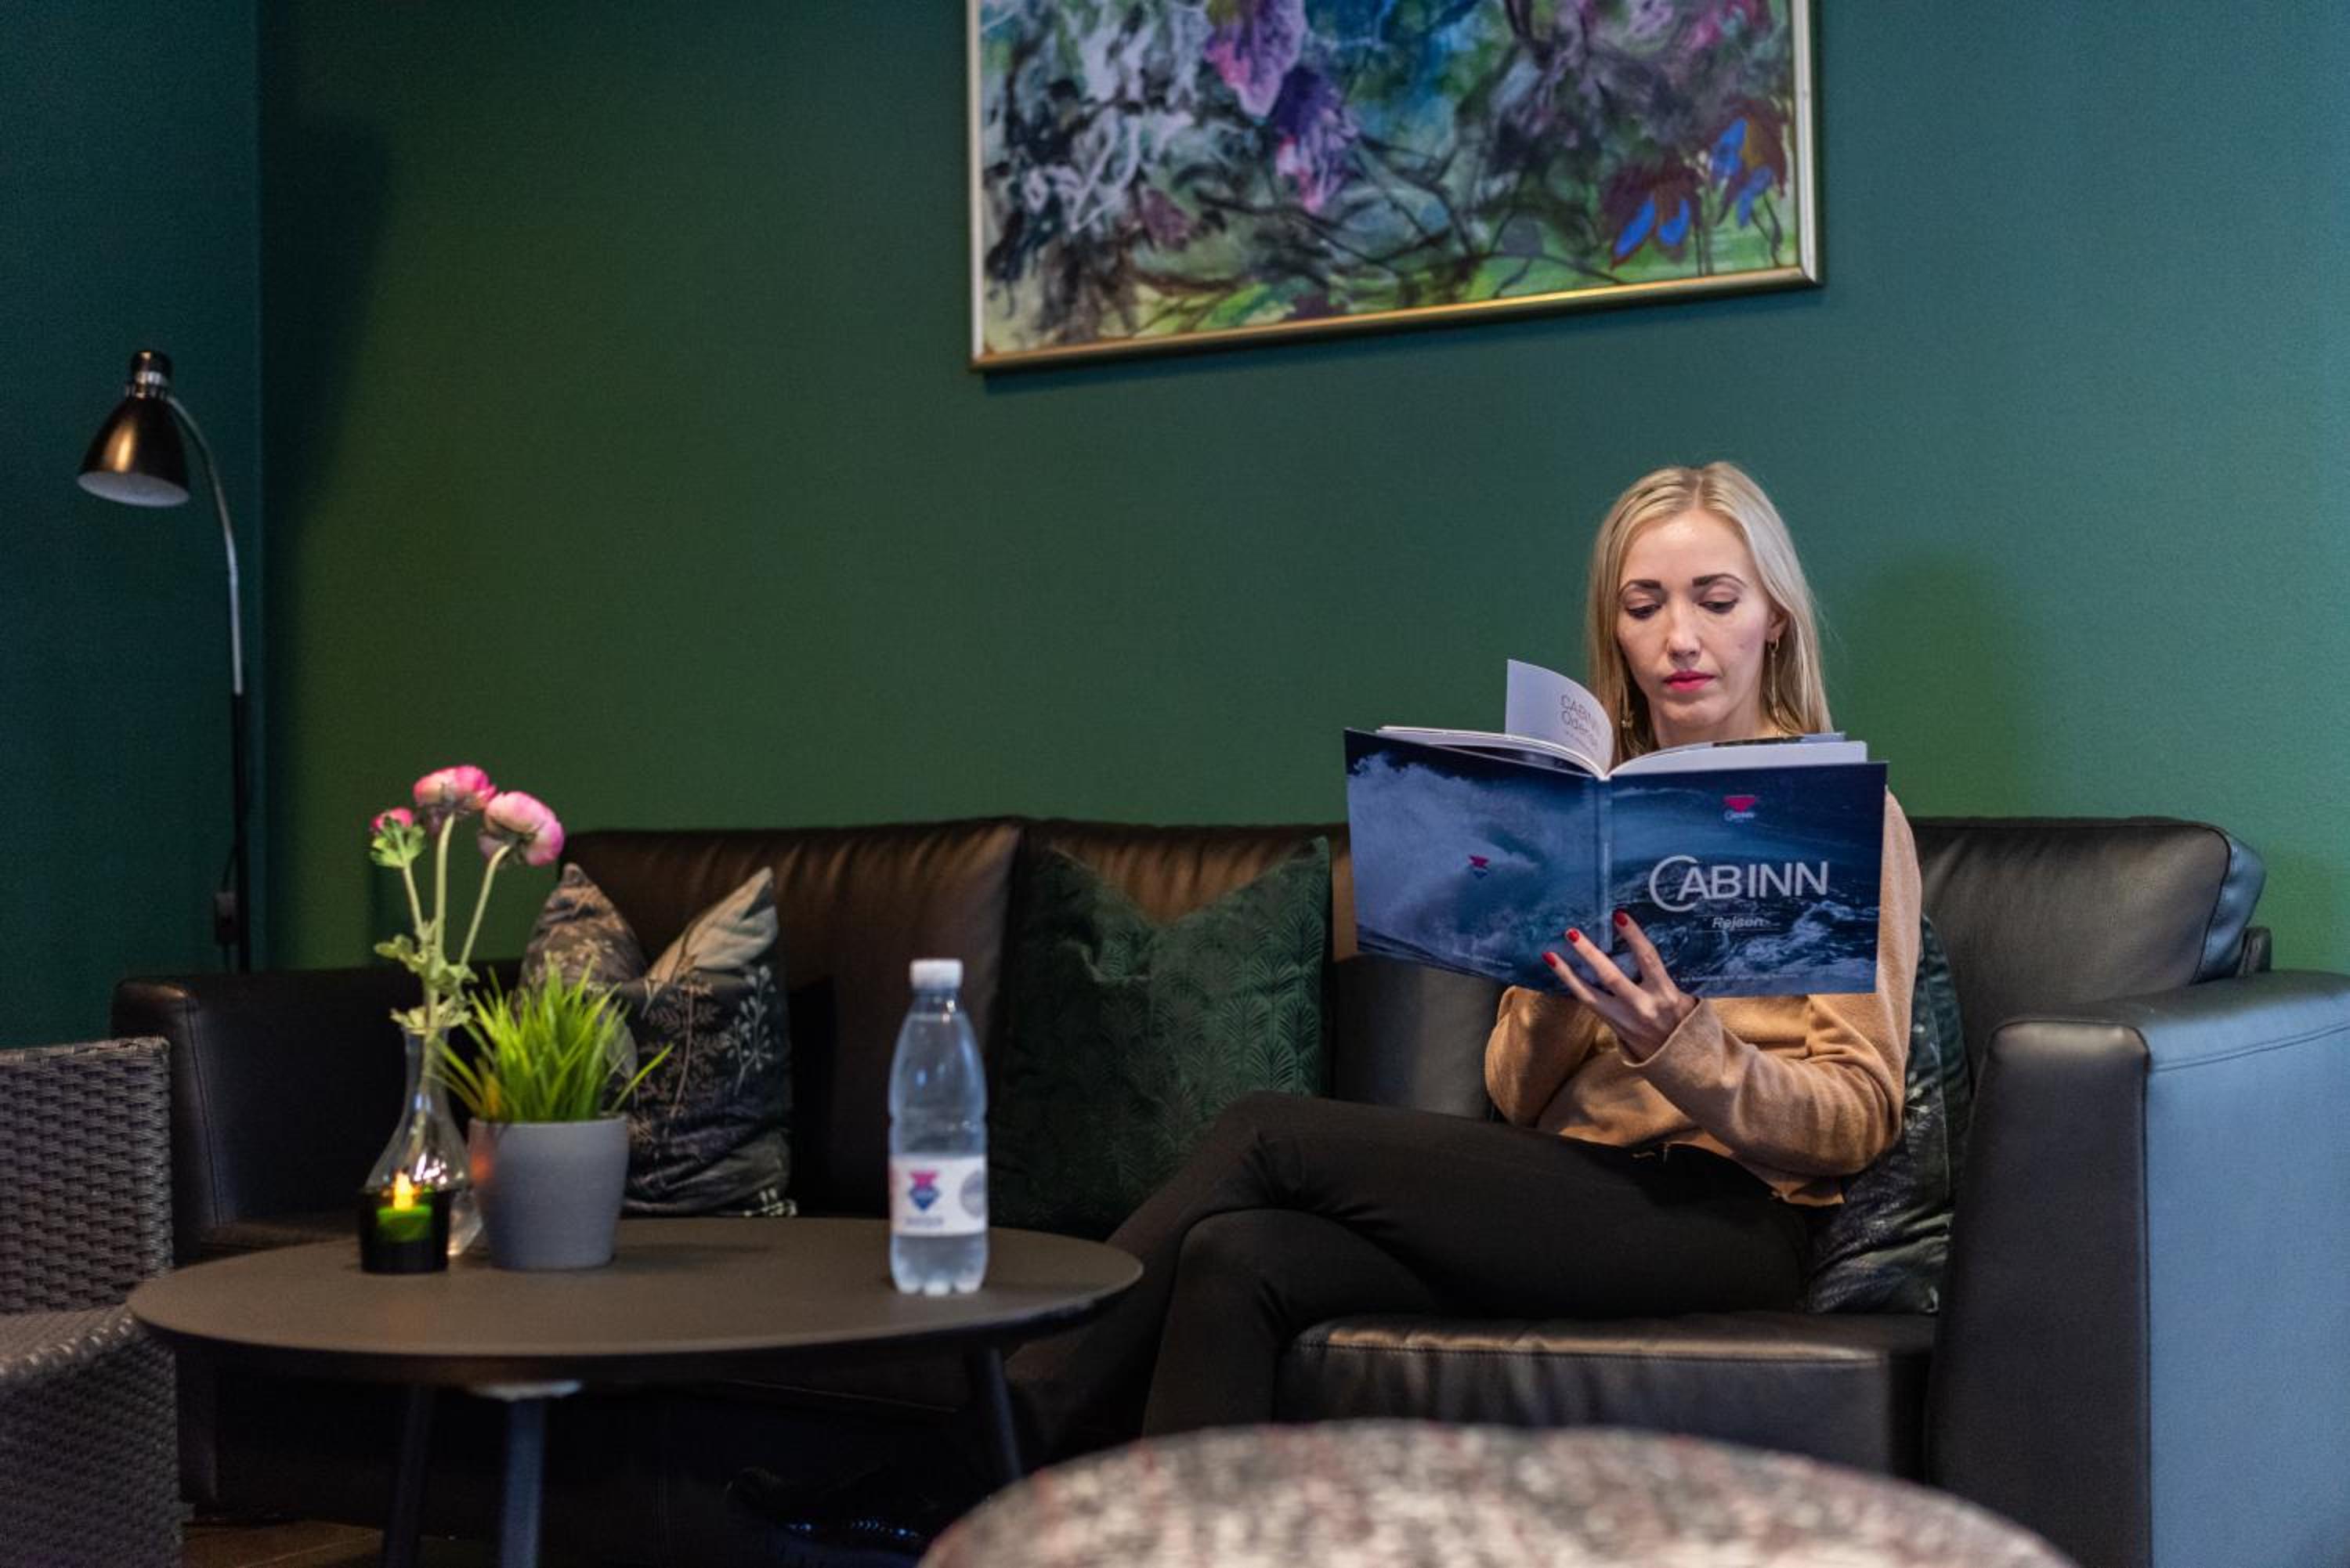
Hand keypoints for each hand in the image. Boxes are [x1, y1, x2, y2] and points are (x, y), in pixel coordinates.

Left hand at [1543, 910, 1695, 1061]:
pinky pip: (1589, 1004)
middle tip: (1571, 933)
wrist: (1682, 1061)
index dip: (1634, 937)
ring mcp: (1624, 1019)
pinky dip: (1574, 987)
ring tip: (1550, 955)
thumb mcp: (1687, 997)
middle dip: (1590, 953)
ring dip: (1568, 973)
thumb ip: (1667, 976)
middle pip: (1611, 976)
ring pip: (1589, 995)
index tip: (1619, 916)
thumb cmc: (1686, 1021)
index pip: (1648, 959)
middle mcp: (1642, 1006)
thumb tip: (1646, 946)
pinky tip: (1560, 971)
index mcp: (1665, 994)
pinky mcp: (1613, 1027)